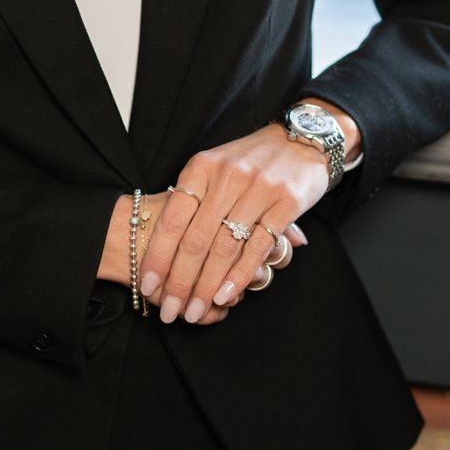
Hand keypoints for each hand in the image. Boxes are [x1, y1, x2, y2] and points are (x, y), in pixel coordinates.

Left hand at [139, 120, 330, 323]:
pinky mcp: (286, 203)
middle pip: (196, 239)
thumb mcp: (215, 166)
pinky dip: (239, 274)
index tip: (147, 285)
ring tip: (194, 310)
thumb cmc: (251, 159)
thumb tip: (165, 247)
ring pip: (224, 247)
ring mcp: (258, 189)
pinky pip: (258, 246)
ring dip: (207, 285)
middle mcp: (227, 176)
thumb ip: (193, 199)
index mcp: (202, 166)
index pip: (173, 219)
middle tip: (170, 311)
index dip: (158, 256)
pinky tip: (226, 294)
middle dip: (179, 281)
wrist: (303, 138)